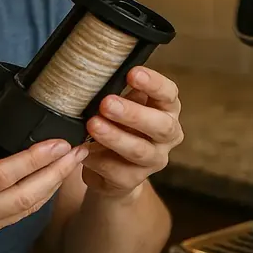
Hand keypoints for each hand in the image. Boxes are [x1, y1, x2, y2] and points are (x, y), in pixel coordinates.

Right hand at [0, 111, 86, 252]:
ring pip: (22, 213)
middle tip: (78, 150)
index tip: (57, 142)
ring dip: (51, 186)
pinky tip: (49, 179)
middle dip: (55, 174)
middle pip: (21, 200)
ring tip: (72, 161)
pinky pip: (12, 219)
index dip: (32, 160)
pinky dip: (34, 198)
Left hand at [82, 66, 183, 199]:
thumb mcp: (123, 104)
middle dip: (133, 113)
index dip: (154, 84)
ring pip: (139, 150)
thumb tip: (99, 72)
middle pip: (160, 125)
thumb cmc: (119, 125)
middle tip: (107, 103)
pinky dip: (97, 158)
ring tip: (93, 125)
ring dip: (115, 137)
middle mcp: (167, 136)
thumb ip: (119, 91)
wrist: (112, 170)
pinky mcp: (132, 180)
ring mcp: (153, 160)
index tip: (132, 73)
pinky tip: (83, 149)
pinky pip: (115, 170)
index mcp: (167, 110)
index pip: (169, 94)